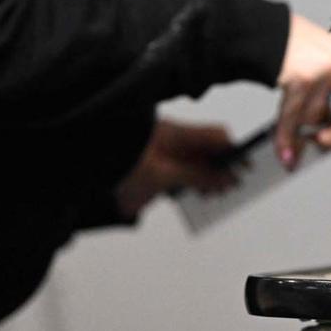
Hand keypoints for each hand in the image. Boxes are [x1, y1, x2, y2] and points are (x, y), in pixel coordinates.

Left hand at [114, 118, 238, 217]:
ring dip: (207, 179)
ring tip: (213, 194)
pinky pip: (182, 176)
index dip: (232, 150)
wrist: (86, 174)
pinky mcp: (156, 172)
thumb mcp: (164, 173)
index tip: (244, 167)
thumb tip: (227, 176)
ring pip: (196, 164)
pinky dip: (191, 185)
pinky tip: (195, 196)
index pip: (216, 136)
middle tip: (230, 186)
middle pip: (207, 151)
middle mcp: (174, 142)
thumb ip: (197, 174)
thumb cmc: (121, 164)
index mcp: (178, 134)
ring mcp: (164, 156)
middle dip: (221, 168)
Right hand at [275, 13, 330, 169]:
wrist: (269, 32)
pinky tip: (285, 152)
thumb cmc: (299, 50)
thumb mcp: (330, 69)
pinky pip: (294, 118)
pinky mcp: (303, 77)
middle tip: (325, 145)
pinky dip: (286, 138)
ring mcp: (327, 69)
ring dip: (303, 134)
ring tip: (294, 137)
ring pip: (318, 119)